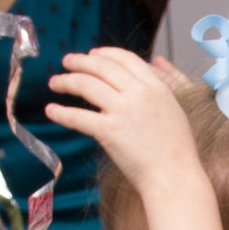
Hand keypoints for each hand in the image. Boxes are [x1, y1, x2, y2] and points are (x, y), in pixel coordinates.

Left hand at [48, 43, 204, 191]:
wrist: (174, 176)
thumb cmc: (177, 149)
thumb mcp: (175, 107)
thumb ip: (161, 85)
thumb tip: (153, 62)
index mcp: (155, 86)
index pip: (125, 58)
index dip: (104, 53)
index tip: (91, 53)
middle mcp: (139, 93)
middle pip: (102, 66)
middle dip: (79, 62)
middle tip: (66, 62)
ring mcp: (123, 111)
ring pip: (86, 85)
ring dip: (66, 81)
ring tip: (55, 82)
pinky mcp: (109, 131)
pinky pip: (78, 117)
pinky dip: (61, 113)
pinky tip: (51, 111)